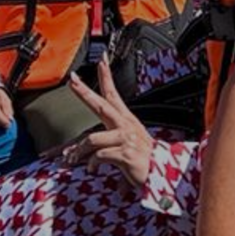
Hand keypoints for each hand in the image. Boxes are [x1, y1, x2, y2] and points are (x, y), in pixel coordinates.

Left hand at [64, 62, 153, 187]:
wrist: (163, 175)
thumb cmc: (144, 161)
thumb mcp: (129, 145)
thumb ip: (107, 144)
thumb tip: (86, 149)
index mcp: (127, 120)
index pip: (114, 93)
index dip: (106, 76)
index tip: (101, 60)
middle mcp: (126, 125)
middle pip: (101, 105)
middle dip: (85, 92)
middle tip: (72, 81)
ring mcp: (125, 138)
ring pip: (92, 138)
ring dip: (78, 150)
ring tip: (71, 159)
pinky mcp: (124, 153)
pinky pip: (99, 155)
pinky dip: (92, 163)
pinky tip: (92, 168)